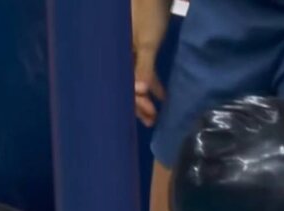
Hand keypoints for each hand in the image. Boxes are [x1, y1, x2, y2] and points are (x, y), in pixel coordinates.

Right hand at [132, 0, 170, 126]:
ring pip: (138, 82)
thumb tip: (139, 92)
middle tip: (152, 121)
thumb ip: (143, 67)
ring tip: (156, 113)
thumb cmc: (149, 16)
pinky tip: (163, 95)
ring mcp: (133, 55)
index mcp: (120, 58)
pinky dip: (154, 84)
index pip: (125, 88)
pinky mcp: (144, 50)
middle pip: (129, 88)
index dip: (136, 104)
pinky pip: (146, 73)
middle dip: (140, 106)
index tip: (151, 115)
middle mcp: (123, 59)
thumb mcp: (147, 43)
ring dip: (147, 98)